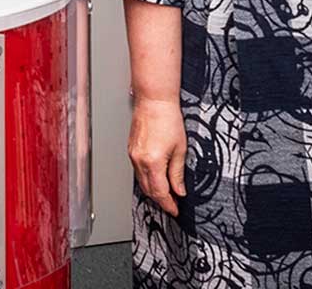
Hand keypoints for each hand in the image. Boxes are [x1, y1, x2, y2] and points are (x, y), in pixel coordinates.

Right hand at [129, 97, 186, 215]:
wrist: (154, 101)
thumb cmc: (168, 119)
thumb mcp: (180, 149)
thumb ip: (178, 173)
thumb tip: (179, 190)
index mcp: (153, 162)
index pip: (160, 192)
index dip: (168, 204)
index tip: (175, 210)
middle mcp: (139, 161)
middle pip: (148, 190)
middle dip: (160, 200)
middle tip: (173, 204)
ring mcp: (133, 156)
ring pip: (141, 182)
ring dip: (153, 190)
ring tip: (166, 194)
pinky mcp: (131, 150)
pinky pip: (138, 172)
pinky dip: (147, 179)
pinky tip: (156, 178)